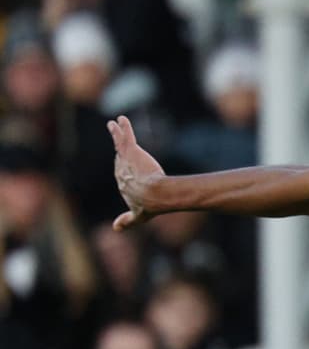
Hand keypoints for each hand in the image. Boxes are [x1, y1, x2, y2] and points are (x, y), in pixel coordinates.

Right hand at [108, 116, 165, 230]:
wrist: (154, 195)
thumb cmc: (149, 206)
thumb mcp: (139, 216)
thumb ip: (129, 221)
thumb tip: (115, 229)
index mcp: (123, 184)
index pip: (122, 173)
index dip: (124, 168)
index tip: (122, 160)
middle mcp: (120, 171)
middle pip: (120, 157)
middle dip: (119, 148)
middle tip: (116, 137)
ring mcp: (124, 160)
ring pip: (120, 144)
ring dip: (116, 133)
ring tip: (113, 124)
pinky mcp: (130, 151)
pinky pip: (125, 137)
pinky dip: (123, 128)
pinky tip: (121, 119)